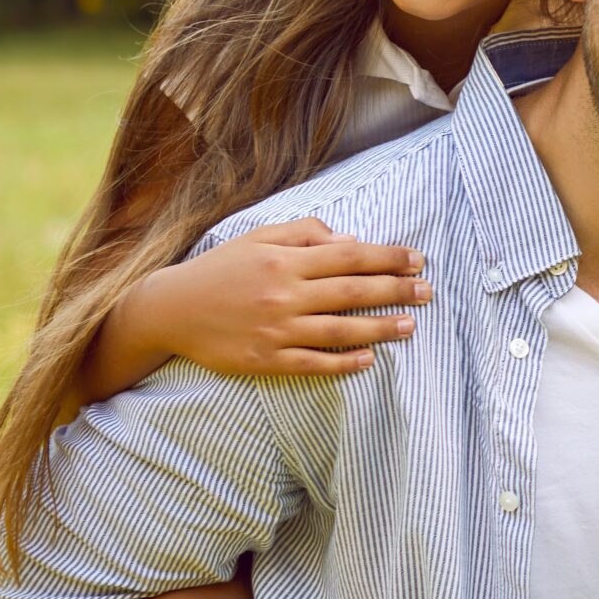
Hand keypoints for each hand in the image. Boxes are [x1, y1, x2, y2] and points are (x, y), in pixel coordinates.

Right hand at [139, 217, 427, 376]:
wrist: (169, 310)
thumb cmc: (220, 269)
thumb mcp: (258, 238)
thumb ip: (304, 234)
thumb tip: (349, 239)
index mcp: (284, 261)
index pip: (348, 256)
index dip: (387, 257)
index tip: (418, 260)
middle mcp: (284, 294)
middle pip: (352, 292)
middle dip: (395, 290)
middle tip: (428, 292)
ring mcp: (276, 330)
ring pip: (339, 330)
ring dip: (379, 328)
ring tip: (410, 326)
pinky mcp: (265, 360)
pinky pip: (312, 363)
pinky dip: (342, 363)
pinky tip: (368, 360)